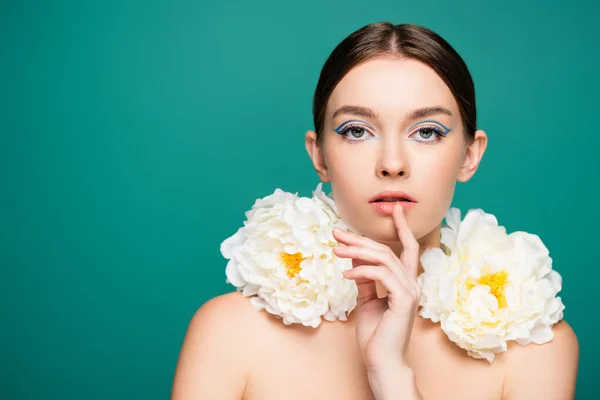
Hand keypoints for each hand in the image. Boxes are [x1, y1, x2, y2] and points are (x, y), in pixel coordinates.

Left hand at [332, 203, 420, 369]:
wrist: (381, 360)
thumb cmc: (375, 334)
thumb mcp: (366, 300)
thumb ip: (364, 278)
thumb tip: (354, 257)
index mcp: (406, 282)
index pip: (409, 247)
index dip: (402, 227)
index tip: (393, 208)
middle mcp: (412, 283)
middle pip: (387, 249)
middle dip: (360, 238)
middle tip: (337, 232)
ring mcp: (410, 291)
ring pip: (383, 258)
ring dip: (356, 251)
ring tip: (335, 250)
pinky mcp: (404, 299)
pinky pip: (381, 274)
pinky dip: (361, 271)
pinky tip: (345, 275)